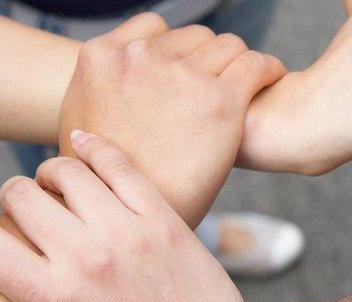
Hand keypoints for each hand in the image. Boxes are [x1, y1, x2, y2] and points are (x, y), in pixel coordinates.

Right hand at [0, 133, 245, 301]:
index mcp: (52, 300)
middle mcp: (84, 259)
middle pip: (21, 197)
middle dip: (11, 197)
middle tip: (22, 206)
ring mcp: (126, 233)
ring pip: (67, 172)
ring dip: (50, 173)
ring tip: (53, 183)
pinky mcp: (162, 219)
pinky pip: (119, 165)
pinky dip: (93, 147)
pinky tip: (82, 144)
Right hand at [58, 13, 285, 224]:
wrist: (131, 223)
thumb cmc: (107, 189)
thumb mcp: (82, 128)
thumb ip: (102, 94)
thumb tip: (118, 86)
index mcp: (100, 58)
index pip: (154, 28)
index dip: (177, 50)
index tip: (191, 71)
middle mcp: (139, 58)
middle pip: (194, 37)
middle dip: (208, 59)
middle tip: (221, 86)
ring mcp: (180, 76)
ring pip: (227, 46)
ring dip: (237, 64)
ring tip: (249, 85)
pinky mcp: (220, 100)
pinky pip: (256, 65)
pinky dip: (268, 69)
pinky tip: (270, 79)